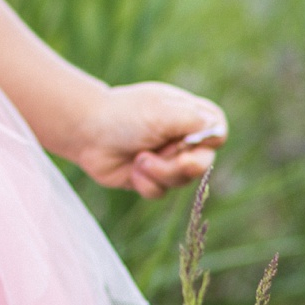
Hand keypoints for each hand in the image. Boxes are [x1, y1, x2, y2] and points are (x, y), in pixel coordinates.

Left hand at [67, 81, 225, 199]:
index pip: (218, 131)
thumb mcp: (159, 112)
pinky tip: (131, 169)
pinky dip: (145, 182)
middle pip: (203, 163)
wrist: (86, 131)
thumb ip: (191, 120)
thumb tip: (217, 127)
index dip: (207, 142)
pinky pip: (160, 191)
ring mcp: (167, 158)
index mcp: (190, 114)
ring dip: (158, 173)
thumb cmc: (123, 115)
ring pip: (181, 181)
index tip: (187, 142)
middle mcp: (182, 137)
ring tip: (138, 159)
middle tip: (158, 157)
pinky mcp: (151, 177)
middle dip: (179, 166)